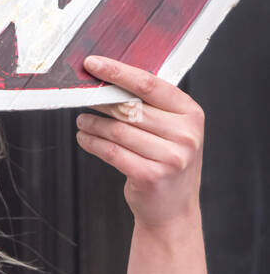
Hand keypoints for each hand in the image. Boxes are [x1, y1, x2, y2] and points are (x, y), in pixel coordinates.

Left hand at [76, 55, 203, 231]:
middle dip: (101, 100)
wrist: (173, 209)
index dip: (118, 72)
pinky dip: (92, 143)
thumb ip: (151, 106)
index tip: (93, 64)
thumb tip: (110, 79)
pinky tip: (84, 138)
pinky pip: (112, 152)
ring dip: (93, 123)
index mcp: (191, 114)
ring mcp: (171, 157)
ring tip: (82, 121)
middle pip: (130, 107)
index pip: (149, 84)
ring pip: (118, 130)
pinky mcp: (151, 176)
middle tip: (82, 96)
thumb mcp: (172, 129)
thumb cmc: (167, 162)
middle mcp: (185, 134)